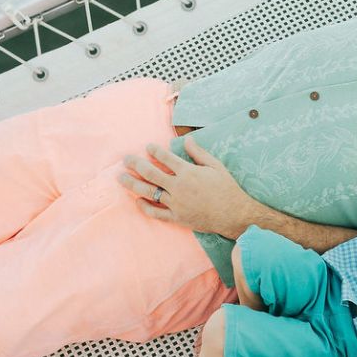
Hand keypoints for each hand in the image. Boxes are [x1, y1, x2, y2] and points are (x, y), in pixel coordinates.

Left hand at [118, 135, 254, 238]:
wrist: (235, 214)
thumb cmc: (227, 189)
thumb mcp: (216, 166)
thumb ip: (199, 153)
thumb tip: (187, 139)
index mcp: (188, 172)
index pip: (165, 157)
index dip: (154, 150)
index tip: (148, 147)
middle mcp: (178, 187)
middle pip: (150, 173)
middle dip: (135, 164)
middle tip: (125, 159)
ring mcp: (176, 203)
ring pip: (148, 192)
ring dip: (132, 183)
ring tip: (121, 177)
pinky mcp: (177, 217)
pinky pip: (155, 212)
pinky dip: (144, 206)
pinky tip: (137, 200)